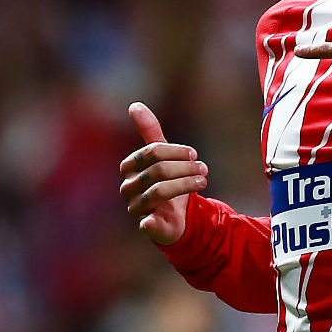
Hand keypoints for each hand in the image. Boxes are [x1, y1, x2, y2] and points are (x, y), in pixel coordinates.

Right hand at [119, 102, 207, 245]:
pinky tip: (157, 219)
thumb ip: (149, 131)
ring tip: (204, 181)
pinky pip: (146, 224)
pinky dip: (151, 222)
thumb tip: (134, 105)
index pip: (153, 152)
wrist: (173, 214)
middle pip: (159, 170)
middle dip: (186, 167)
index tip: (194, 154)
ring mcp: (135, 207)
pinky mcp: (146, 226)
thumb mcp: (161, 155)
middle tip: (204, 168)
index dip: (177, 151)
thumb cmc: (165, 179)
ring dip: (187, 184)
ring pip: (160, 191)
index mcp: (129, 167)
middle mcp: (127, 187)